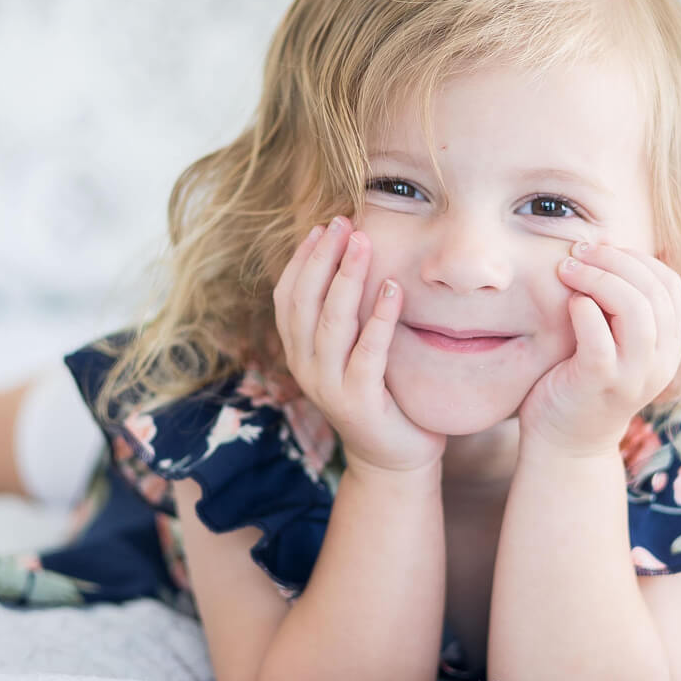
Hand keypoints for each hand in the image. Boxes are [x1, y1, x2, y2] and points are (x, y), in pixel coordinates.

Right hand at [272, 216, 445, 475]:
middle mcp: (305, 367)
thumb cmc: (379, 393)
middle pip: (304, 303)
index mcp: (298, 351)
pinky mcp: (359, 401)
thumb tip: (354, 257)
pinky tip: (392, 288)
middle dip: (322, 258)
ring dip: (346, 278)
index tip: (322, 226)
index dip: (301, 260)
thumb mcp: (352, 350)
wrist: (393, 458)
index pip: (287, 297)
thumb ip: (344, 315)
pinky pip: (367, 352)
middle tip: (343, 222)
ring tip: (363, 243)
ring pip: (330, 323)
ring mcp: (329, 386)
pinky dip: (378, 317)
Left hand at [517, 241, 680, 458]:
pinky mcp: (601, 384)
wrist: (565, 442)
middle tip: (578, 251)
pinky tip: (568, 303)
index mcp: (668, 345)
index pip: (671, 285)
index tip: (601, 248)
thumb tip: (605, 246)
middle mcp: (660, 361)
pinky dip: (584, 310)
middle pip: (654, 291)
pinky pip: (600, 338)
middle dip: (615, 260)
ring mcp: (634, 375)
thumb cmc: (582, 380)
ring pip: (636, 311)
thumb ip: (619, 305)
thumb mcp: (613, 340)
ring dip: (600, 279)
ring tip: (568, 269)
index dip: (638, 258)